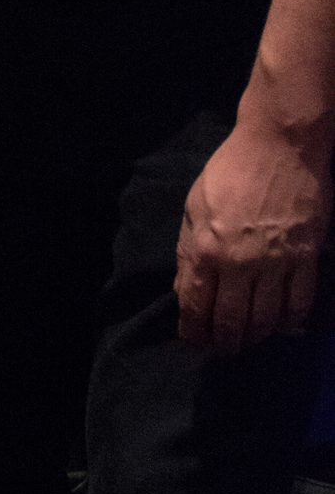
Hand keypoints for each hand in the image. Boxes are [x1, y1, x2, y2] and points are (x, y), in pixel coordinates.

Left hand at [175, 123, 333, 353]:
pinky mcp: (307, 259)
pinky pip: (299, 305)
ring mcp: (275, 263)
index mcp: (205, 247)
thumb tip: (186, 288)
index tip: (194, 342)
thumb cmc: (230, 170)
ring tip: (249, 339)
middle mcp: (238, 263)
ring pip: (266, 321)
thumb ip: (188, 248)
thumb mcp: (195, 204)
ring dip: (255, 337)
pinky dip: (289, 323)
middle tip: (223, 349)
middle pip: (231, 322)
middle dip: (224, 343)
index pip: (195, 305)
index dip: (194, 331)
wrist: (279, 145)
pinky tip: (281, 325)